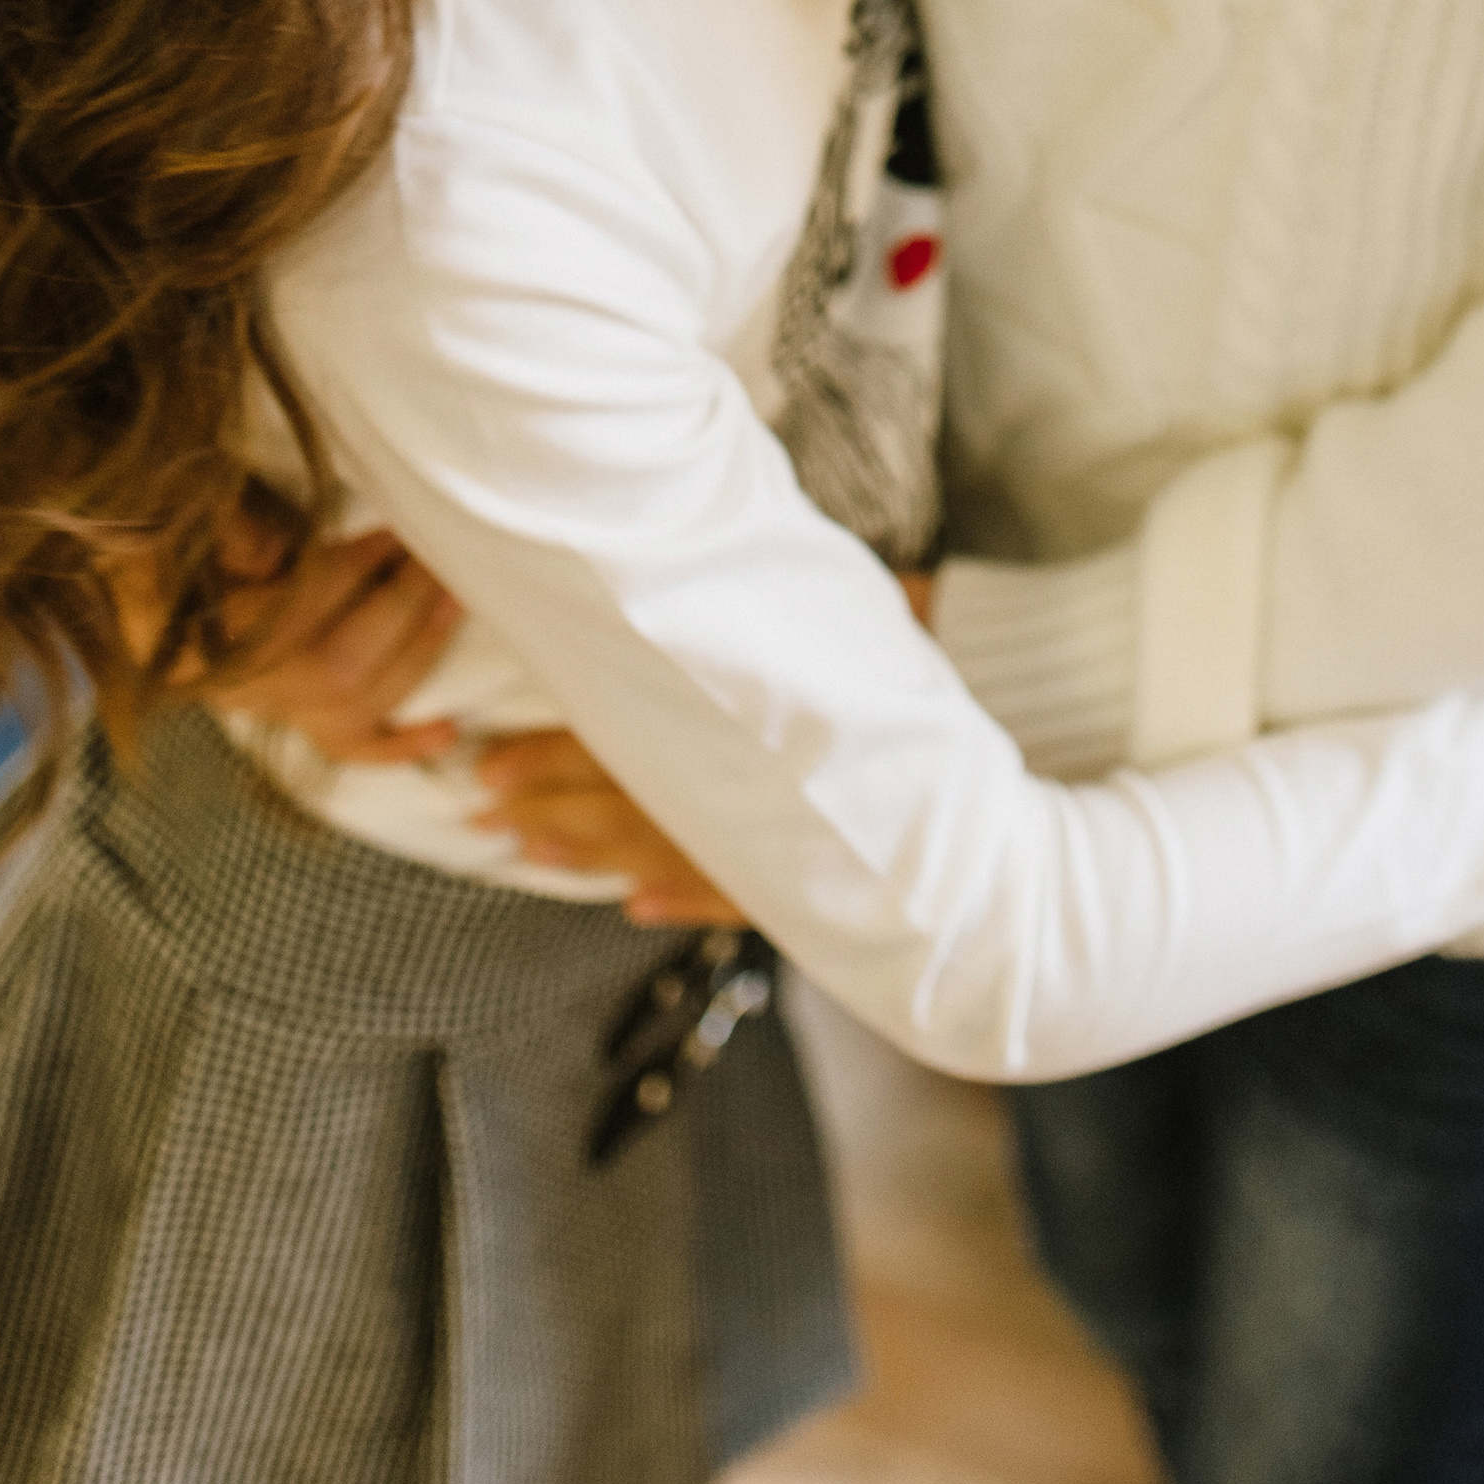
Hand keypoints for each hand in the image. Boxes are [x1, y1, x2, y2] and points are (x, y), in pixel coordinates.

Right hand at [126, 492, 467, 765]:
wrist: (142, 584)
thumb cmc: (172, 538)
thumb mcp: (188, 518)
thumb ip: (233, 530)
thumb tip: (279, 551)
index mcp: (195, 637)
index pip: (291, 614)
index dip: (353, 572)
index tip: (395, 531)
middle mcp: (233, 686)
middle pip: (333, 670)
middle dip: (400, 610)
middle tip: (440, 558)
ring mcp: (263, 709)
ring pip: (349, 710)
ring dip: (416, 654)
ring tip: (455, 603)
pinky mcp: (287, 719)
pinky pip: (345, 746)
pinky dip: (398, 743)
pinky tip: (446, 732)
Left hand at [461, 580, 930, 918]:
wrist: (1002, 710)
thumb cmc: (899, 647)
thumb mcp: (810, 612)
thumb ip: (732, 617)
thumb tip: (653, 575)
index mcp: (720, 721)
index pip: (610, 744)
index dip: (544, 760)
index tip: (487, 765)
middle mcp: (733, 787)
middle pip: (617, 803)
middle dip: (544, 808)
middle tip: (481, 811)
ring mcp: (767, 841)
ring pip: (655, 852)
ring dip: (586, 856)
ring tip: (528, 855)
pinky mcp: (807, 878)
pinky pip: (729, 895)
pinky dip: (679, 901)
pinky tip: (635, 908)